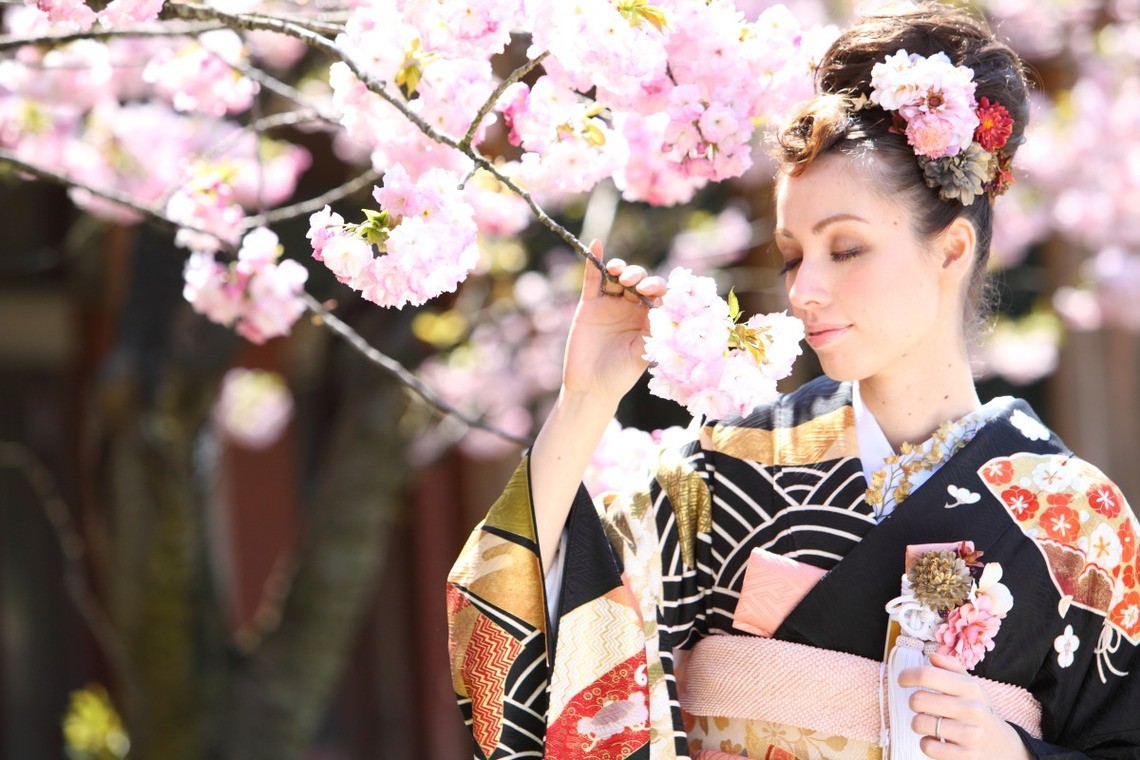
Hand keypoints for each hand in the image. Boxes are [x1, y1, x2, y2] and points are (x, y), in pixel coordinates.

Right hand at [561, 239, 665, 403]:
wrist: (590, 387)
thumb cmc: (621, 375)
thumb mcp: (642, 354)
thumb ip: (653, 331)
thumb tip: (667, 311)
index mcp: (648, 318)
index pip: (658, 294)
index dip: (656, 287)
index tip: (650, 291)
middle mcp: (631, 309)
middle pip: (638, 281)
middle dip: (638, 276)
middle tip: (634, 284)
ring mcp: (610, 305)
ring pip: (616, 277)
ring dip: (620, 268)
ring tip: (618, 273)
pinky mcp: (590, 305)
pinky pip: (592, 279)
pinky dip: (593, 262)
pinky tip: (597, 244)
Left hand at [899, 653, 1031, 759]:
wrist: (1002, 746)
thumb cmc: (978, 710)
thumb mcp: (971, 686)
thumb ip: (951, 668)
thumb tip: (933, 657)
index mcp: (970, 688)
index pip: (927, 675)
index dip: (907, 676)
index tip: (902, 680)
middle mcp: (972, 709)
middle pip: (917, 700)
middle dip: (914, 703)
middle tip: (923, 706)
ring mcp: (970, 735)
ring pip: (919, 724)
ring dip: (919, 724)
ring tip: (931, 724)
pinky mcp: (966, 756)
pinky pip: (927, 747)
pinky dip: (926, 743)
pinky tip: (937, 740)